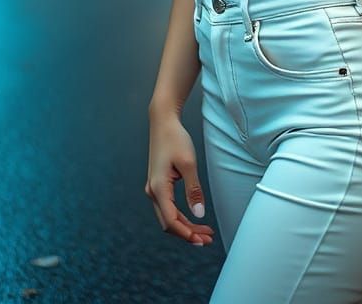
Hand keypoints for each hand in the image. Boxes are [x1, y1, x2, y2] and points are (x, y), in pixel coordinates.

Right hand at [145, 111, 215, 247]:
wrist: (163, 122)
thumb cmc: (175, 139)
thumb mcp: (189, 163)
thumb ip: (194, 190)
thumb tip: (199, 215)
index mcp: (158, 188)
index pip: (171, 220)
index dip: (186, 233)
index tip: (202, 239)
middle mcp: (153, 191)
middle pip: (169, 223)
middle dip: (188, 233)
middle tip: (208, 239)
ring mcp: (154, 189)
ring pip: (168, 216)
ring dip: (185, 226)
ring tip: (205, 231)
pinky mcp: (158, 185)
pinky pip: (168, 207)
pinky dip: (181, 216)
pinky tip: (194, 218)